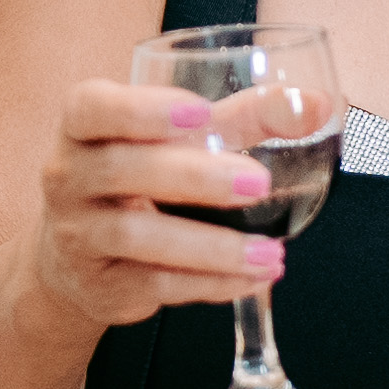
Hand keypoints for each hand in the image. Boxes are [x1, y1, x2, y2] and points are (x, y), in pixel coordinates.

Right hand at [14, 82, 287, 334]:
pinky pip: (154, 284)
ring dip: (210, 246)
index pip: (92, 107)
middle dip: (193, 177)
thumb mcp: (180, 139)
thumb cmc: (139, 177)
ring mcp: (78, 234)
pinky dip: (209, 283)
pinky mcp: (100, 284)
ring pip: (136, 236)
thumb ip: (246, 118)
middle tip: (257, 183)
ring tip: (269, 251)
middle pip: (120, 170)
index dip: (141, 108)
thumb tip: (320, 104)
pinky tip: (253, 277)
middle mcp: (68, 176)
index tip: (199, 113)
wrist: (77, 257)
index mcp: (84, 126)